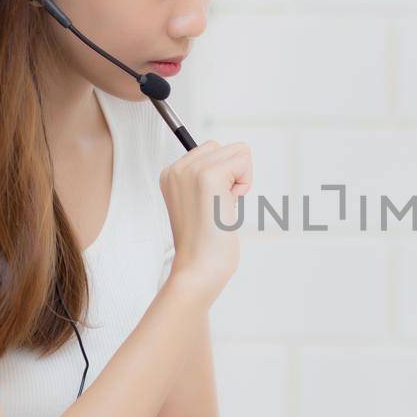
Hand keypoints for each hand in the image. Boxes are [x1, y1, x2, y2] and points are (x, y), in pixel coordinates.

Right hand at [160, 139, 251, 303]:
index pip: (211, 151)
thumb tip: (237, 156)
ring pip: (238, 151)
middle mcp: (177, 167)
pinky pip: (244, 159)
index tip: (211, 205)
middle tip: (218, 207)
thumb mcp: (200, 202)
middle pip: (225, 147)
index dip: (223, 177)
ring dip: (240, 179)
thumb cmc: (205, 244)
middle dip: (233, 175)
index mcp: (171, 174)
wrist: (198, 268)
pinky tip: (229, 205)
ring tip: (222, 207)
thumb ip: (208, 179)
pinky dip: (245, 182)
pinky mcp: (209, 176)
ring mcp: (191, 170)